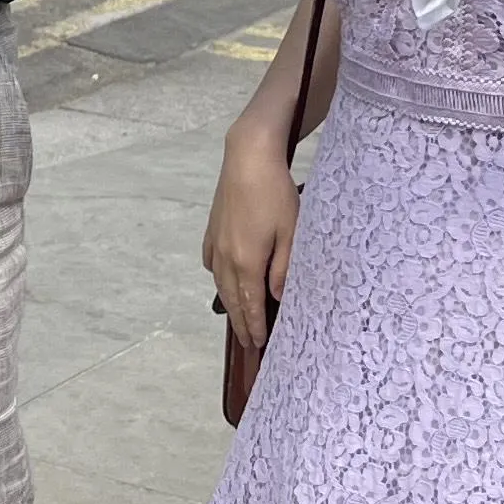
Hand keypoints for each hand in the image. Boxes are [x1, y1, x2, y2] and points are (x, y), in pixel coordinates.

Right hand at [204, 122, 301, 345]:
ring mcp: (216, 244)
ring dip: (229, 304)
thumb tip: (277, 297)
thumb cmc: (276, 193)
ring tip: (235, 319)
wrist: (248, 159)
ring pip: (220, 283)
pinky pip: (212, 263)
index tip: (257, 344)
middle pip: (232, 299)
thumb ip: (283, 269)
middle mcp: (227, 258)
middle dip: (240, 322)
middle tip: (246, 343)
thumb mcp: (291, 232)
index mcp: (247, 262)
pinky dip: (218, 278)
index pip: (250, 304)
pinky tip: (222, 279)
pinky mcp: (212, 230)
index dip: (254, 326)